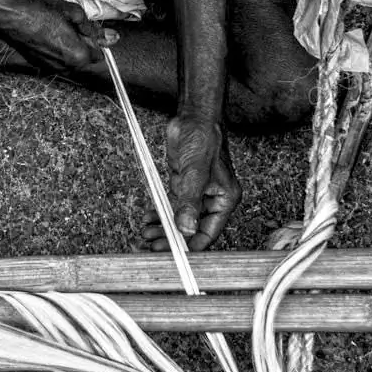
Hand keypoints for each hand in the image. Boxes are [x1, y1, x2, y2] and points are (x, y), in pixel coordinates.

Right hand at [0, 0, 111, 72]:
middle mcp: (66, 67)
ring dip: (70, 47)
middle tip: (71, 25)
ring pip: (70, 59)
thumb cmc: (41, 12)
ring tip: (57, 28)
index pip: (100, 54)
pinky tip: (48, 34)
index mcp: (78, 55)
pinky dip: (56, 49)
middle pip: (85, 59)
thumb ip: (92, 27)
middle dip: (84, 44)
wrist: (11, 18)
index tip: (88, 28)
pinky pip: (57, 59)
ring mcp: (52, 68)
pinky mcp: (40, 65)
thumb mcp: (73, 12)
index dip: (96, 39)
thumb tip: (110, 36)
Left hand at [141, 115, 240, 251]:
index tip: (173, 254)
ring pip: (180, 220)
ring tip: (146, 234)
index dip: (190, 247)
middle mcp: (212, 199)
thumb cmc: (204, 139)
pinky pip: (172, 206)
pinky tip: (148, 219)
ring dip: (163, 228)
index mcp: (224, 200)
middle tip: (152, 246)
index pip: (208, 233)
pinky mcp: (184, 185)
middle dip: (172, 239)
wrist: (193, 117)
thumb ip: (189, 202)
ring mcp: (197, 193)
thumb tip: (186, 229)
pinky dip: (160, 213)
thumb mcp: (195, 172)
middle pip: (192, 230)